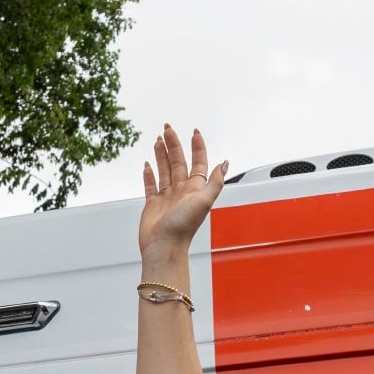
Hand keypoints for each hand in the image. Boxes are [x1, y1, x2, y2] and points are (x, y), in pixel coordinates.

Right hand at [139, 124, 225, 257]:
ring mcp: (167, 197)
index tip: (194, 131)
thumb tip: (225, 163)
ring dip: (162, 154)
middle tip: (167, 128)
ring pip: (165, 169)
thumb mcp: (204, 200)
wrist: (164, 245)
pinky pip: (151, 185)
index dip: (197, 147)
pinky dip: (149, 174)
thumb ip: (215, 181)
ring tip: (158, 139)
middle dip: (174, 144)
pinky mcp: (153, 204)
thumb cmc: (184, 226)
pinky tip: (148, 164)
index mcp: (195, 188)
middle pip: (179, 161)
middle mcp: (182, 190)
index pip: (199, 162)